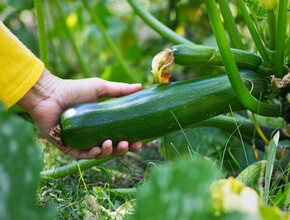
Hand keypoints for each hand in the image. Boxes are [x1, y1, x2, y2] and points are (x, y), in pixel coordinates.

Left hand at [17, 68, 141, 158]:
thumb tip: (140, 86)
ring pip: (99, 154)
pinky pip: (82, 156)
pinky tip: (99, 149)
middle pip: (113, 148)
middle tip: (130, 144)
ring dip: (109, 152)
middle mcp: (93, 135)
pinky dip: (92, 154)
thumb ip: (120, 90)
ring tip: (112, 144)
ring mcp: (82, 142)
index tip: (142, 141)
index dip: (132, 141)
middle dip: (123, 150)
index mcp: (102, 124)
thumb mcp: (100, 88)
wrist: (50, 93)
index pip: (121, 136)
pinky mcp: (68, 147)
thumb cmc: (74, 89)